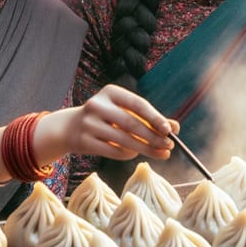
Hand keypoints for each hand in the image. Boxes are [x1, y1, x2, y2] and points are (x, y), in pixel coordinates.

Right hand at [52, 85, 178, 160]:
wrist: (70, 127)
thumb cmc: (106, 117)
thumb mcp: (124, 111)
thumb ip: (149, 118)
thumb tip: (176, 127)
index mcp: (110, 92)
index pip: (138, 104)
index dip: (155, 118)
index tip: (170, 131)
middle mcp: (98, 105)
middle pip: (132, 124)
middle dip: (153, 137)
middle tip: (169, 146)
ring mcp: (89, 124)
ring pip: (124, 140)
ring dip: (146, 149)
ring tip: (160, 153)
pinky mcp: (84, 142)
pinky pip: (114, 151)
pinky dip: (128, 154)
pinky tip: (136, 154)